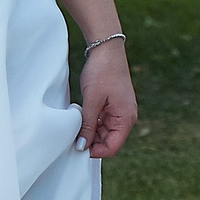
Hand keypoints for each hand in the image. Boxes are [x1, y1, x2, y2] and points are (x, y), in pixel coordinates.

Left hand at [77, 40, 136, 159]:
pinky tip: (81, 114)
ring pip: (104, 132)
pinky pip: (102, 121)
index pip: (112, 147)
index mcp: (126, 118)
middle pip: (108, 141)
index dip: (95, 151)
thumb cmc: (102, 71)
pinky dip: (91, 122)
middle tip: (73, 134)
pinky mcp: (113, 105)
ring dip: (90, 131)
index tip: (77, 146)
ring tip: (77, 121)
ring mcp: (120, 110)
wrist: (106, 48)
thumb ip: (87, 126)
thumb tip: (82, 147)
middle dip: (91, 141)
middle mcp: (126, 116)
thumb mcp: (92, 101)